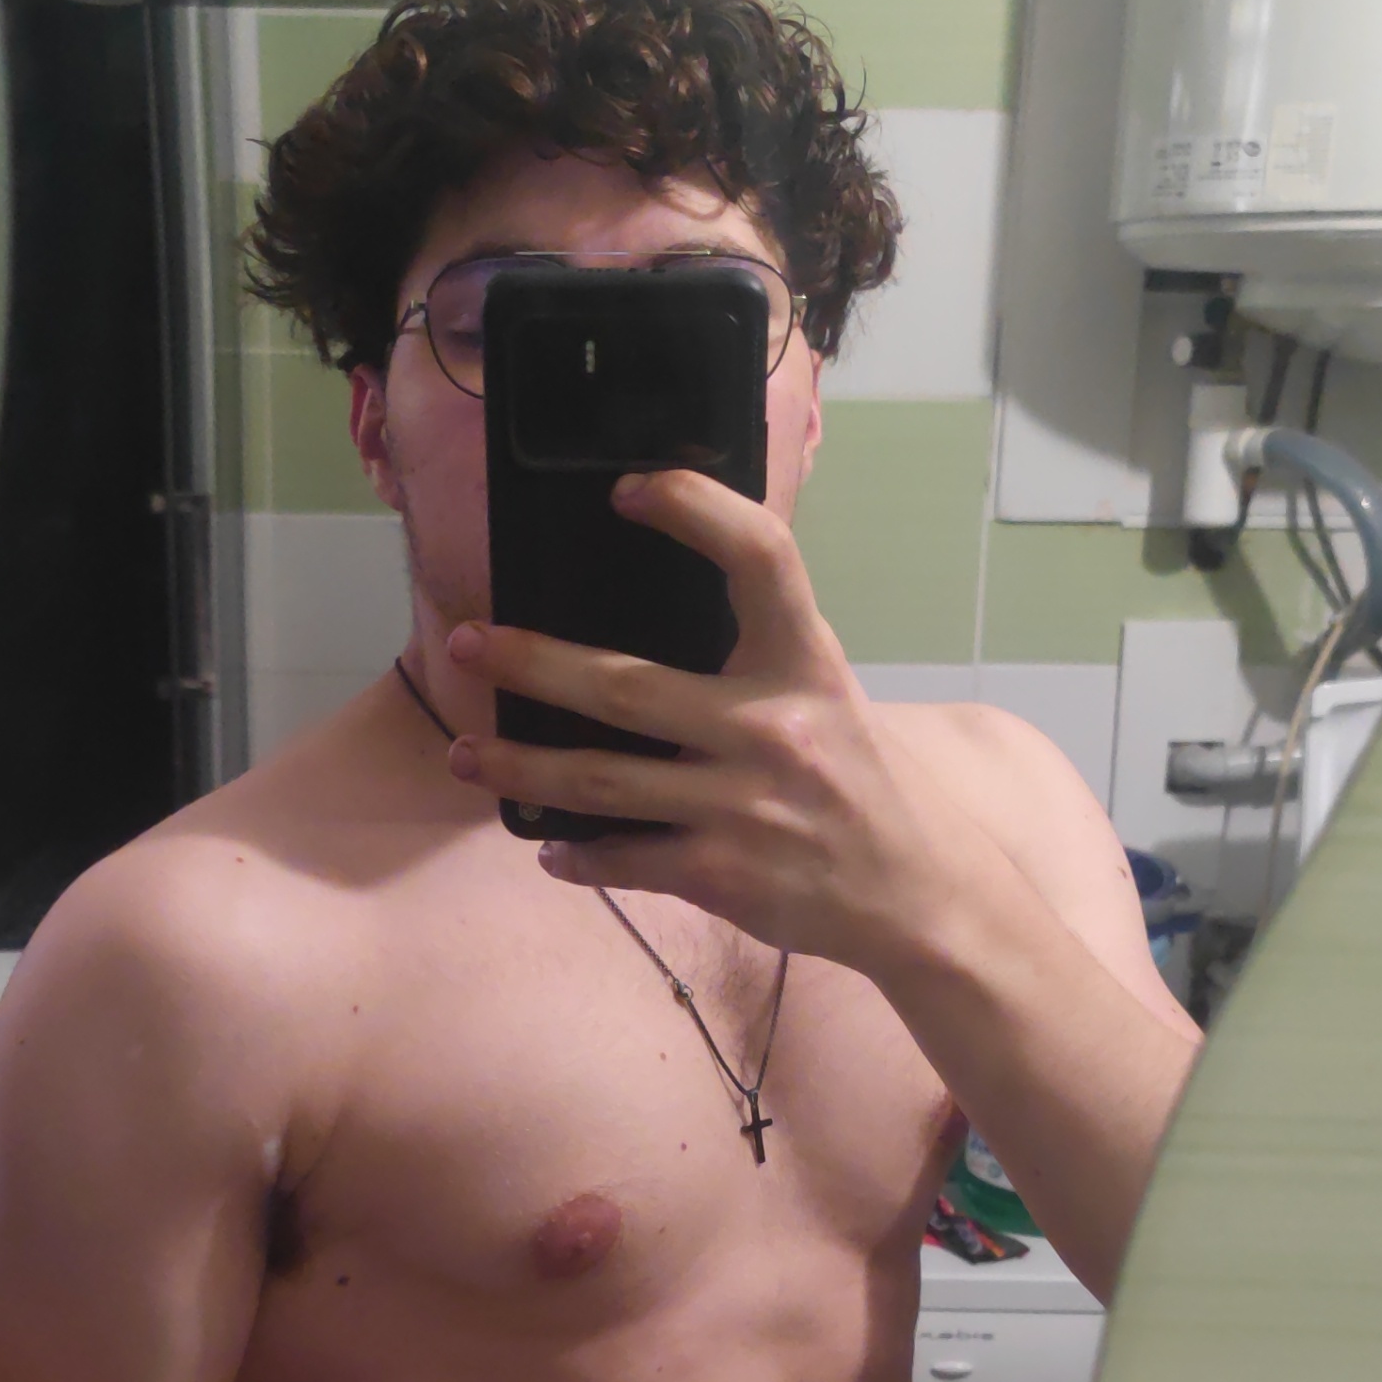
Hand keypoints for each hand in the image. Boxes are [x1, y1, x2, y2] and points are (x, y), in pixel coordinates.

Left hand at [441, 469, 941, 976]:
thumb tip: (643, 618)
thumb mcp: (825, 694)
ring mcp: (745, 806)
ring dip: (522, 767)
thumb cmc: (855, 780)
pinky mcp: (724, 873)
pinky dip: (578, 855)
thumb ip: (757, 653)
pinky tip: (550, 848)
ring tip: (466, 753)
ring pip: (602, 783)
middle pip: (627, 688)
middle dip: (532, 662)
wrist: (916, 892)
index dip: (697, 510)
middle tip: (464, 642)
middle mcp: (775, 727)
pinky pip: (624, 858)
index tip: (628, 488)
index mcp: (806, 662)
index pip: (761, 558)